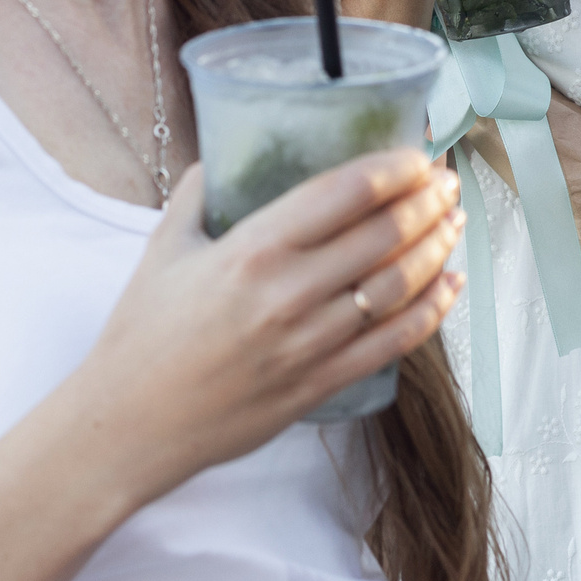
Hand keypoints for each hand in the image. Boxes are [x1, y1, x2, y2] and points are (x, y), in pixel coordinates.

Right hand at [79, 151, 464, 508]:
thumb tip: (224, 153)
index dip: (394, 168)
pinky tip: (451, 285)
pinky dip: (432, 310)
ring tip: (455, 221)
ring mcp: (309, 343)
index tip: (418, 153)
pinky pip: (393, 343)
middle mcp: (288, 293)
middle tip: (446, 181)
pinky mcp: (319, 385)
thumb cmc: (140, 336)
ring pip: (398, 285)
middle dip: (427, 201)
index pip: (345, 192)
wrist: (124, 428)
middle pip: (384, 234)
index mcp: (251, 249)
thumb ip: (198, 193)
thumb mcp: (163, 248)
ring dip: (438, 247)